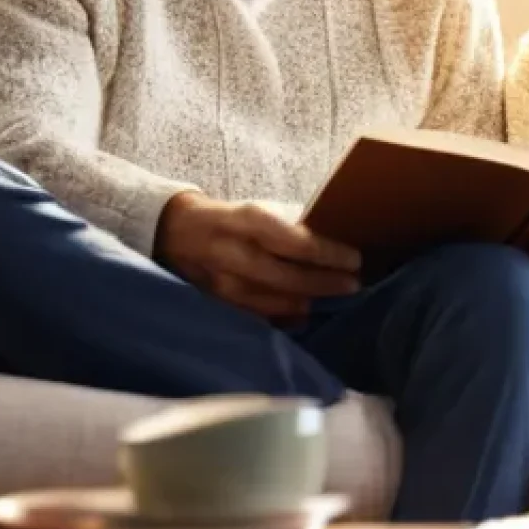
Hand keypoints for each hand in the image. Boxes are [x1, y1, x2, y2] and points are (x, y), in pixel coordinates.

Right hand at [155, 192, 360, 317]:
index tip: (355, 259)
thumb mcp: (257, 209)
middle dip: (324, 283)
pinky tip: (304, 317)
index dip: (327, 253)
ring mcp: (220, 284)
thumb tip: (336, 239)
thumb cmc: (231, 219)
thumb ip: (291, 225)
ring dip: (306, 303)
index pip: (295, 241)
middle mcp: (232, 253)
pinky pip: (254, 318)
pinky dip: (282, 320)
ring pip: (271, 302)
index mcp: (247, 221)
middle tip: (353, 285)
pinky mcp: (214, 304)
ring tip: (334, 300)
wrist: (174, 231)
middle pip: (286, 276)